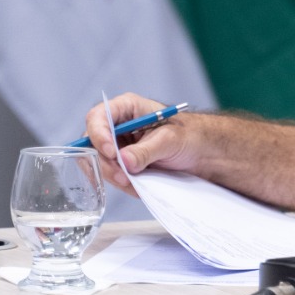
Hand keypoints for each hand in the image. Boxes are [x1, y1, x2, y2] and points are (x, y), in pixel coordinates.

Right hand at [84, 92, 208, 194]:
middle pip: (92, 143)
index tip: (112, 154)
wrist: (202, 153)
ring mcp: (117, 146)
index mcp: (127, 108)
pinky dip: (120, 183)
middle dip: (105, 163)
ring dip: (113, 176)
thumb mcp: (170, 140)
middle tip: (122, 177)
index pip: (98, 117)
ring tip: (134, 184)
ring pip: (98, 163)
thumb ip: (146, 150)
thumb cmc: (190, 135)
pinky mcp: (121, 164)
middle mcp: (117, 126)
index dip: (99, 135)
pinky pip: (110, 175)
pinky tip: (137, 186)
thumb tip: (124, 161)